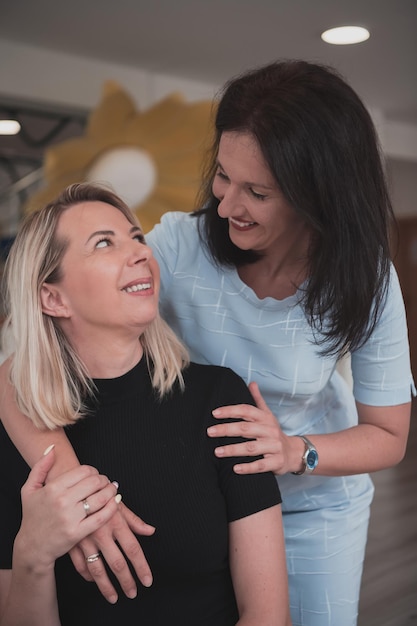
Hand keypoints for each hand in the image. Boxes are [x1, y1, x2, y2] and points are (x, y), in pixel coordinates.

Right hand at [16, 447, 119, 572]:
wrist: (31, 547)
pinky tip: (115, 502)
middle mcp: (62, 501)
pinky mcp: (78, 533)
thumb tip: (52, 448)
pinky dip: (113, 508)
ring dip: (111, 491)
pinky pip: (102, 517)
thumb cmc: (32, 516)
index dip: (93, 471)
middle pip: (95, 482)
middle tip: (106, 482)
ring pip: (101, 497)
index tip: (94, 475)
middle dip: (104, 480)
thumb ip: (41, 466)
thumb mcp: (29, 489)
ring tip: (113, 490)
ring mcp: (70, 518)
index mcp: (53, 488)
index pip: (84, 471)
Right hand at [69, 503, 155, 603]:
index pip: (133, 549)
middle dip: (126, 582)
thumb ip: (134, 520)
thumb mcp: (118, 503)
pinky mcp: (71, 543)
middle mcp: (101, 532)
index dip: (141, 567)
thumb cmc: (98, 493)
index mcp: (116, 522)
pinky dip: (87, 576)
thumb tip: (151, 531)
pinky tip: (94, 580)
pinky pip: (80, 565)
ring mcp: (85, 539)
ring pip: (97, 570)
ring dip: (106, 586)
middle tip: (133, 593)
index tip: (147, 580)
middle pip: (117, 563)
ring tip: (114, 596)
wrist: (73, 487)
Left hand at [207, 381, 294, 475]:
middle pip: (245, 429)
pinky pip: (260, 465)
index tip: (214, 413)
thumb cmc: (274, 433)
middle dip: (226, 430)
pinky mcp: (276, 462)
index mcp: (265, 418)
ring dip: (233, 450)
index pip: (246, 411)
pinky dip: (248, 467)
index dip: (230, 411)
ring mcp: (274, 446)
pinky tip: (235, 468)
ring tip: (217, 452)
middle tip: (209, 432)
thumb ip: (258, 400)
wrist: (294, 452)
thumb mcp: (268, 415)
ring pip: (251, 448)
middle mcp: (270, 430)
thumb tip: (252, 383)